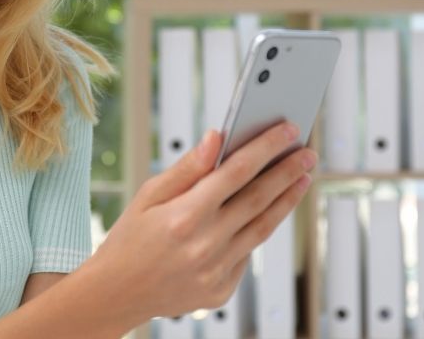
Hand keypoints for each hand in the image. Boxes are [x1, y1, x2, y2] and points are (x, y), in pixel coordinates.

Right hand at [91, 122, 315, 322]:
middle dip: (287, 171)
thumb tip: (217, 137)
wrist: (116, 293)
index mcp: (184, 216)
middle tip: (307, 153)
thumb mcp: (149, 195)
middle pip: (258, 199)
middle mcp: (204, 245)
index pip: (237, 172)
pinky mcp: (221, 290)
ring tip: (302, 178)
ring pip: (262, 228)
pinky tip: (270, 210)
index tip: (287, 130)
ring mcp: (215, 271)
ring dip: (286, 200)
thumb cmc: (130, 238)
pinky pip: (247, 253)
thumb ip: (188, 168)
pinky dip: (260, 229)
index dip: (266, 148)